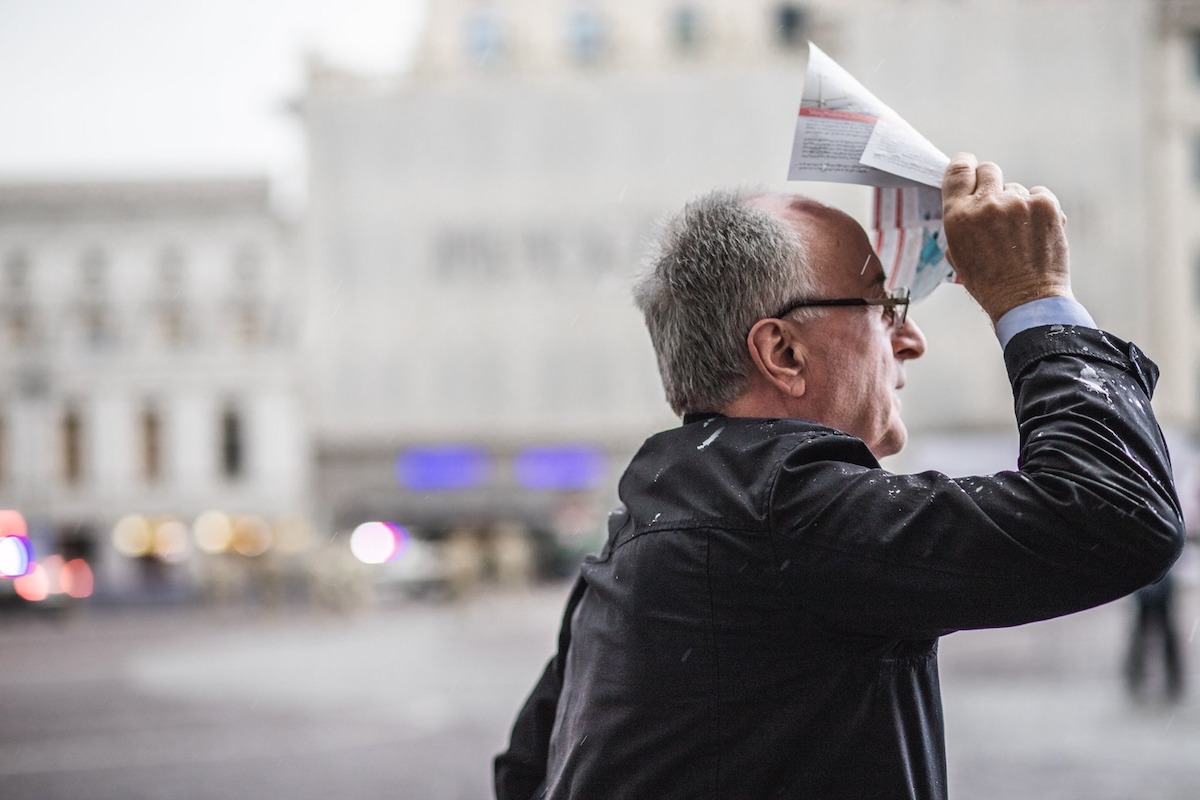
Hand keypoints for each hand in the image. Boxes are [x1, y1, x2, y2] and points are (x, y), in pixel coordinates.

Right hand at [942, 153, 1072, 323]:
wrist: (1026, 300)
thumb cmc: (989, 283)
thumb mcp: (958, 253)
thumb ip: (959, 222)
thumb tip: (966, 200)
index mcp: (958, 216)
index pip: (958, 170)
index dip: (963, 164)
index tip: (968, 164)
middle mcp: (986, 204)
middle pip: (988, 169)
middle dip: (990, 182)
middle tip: (995, 203)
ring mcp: (1017, 202)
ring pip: (1015, 188)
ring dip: (1015, 203)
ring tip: (1018, 234)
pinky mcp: (1045, 205)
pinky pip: (1038, 194)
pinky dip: (1038, 209)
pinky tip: (1034, 232)